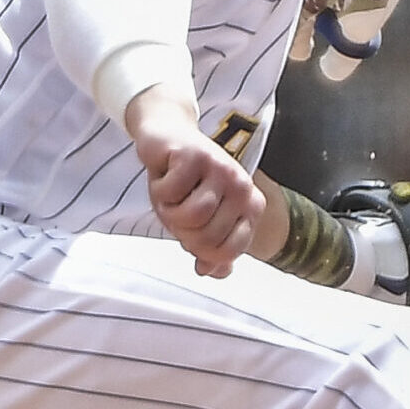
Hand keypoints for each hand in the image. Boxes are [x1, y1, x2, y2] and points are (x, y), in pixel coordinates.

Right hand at [126, 88, 262, 276]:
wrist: (167, 137)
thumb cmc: (184, 182)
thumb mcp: (197, 222)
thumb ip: (210, 250)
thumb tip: (213, 271)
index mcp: (250, 206)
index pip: (228, 252)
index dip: (200, 250)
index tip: (191, 230)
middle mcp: (242, 187)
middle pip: (207, 238)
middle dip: (181, 230)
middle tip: (176, 207)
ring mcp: (222, 169)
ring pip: (192, 216)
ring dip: (169, 210)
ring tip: (172, 194)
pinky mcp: (196, 155)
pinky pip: (171, 193)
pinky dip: (159, 190)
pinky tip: (164, 174)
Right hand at [291, 0, 409, 80]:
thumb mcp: (360, 28)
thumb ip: (343, 56)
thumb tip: (332, 73)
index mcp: (298, 5)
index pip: (291, 38)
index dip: (301, 48)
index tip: (307, 53)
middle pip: (291, 10)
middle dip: (303, 23)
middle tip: (316, 30)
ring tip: (330, 6)